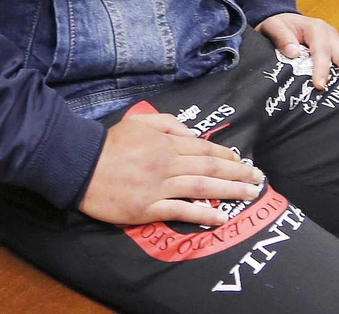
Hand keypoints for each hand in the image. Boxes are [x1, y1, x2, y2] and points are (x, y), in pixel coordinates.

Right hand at [78, 110, 264, 226]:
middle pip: (210, 167)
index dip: (227, 155)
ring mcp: (160, 187)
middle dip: (238, 173)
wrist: (80, 166)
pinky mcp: (149, 208)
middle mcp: (168, 163)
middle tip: (258, 179)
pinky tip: (221, 217)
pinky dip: (203, 213)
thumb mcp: (137, 121)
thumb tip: (191, 133)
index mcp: (165, 142)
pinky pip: (182, 211)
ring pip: (202, 187)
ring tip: (251, 195)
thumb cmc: (109, 143)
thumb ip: (166, 122)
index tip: (244, 161)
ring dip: (230, 191)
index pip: (204, 148)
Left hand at [256, 13, 338, 95]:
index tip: (320, 86)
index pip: (320, 50)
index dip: (321, 68)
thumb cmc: (278, 25)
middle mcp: (331, 35)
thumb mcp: (273, 27)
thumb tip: (294, 53)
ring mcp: (338, 42)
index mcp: (315, 28)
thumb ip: (282, 38)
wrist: (284, 19)